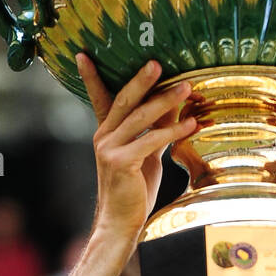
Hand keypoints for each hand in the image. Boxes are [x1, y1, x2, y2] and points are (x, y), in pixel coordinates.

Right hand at [76, 54, 196, 244]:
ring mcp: (110, 149)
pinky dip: (174, 131)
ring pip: (141, 117)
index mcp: (105, 133)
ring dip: (166, 100)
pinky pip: (151, 140)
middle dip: (142, 79)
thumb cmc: (133, 190)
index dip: (92, 76)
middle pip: (124, 100)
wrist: (120, 222)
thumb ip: (154, 130)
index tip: (83, 54)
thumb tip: (171, 105)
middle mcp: (103, 137)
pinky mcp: (122, 162)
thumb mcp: (146, 155)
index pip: (99, 98)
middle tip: (158, 62)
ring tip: (187, 87)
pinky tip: (191, 124)